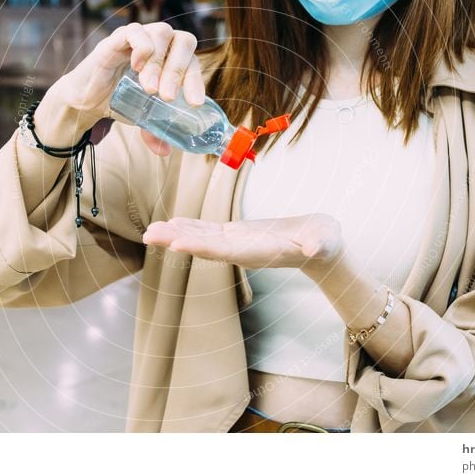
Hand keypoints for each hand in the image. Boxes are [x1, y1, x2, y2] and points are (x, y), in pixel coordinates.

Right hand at [41, 22, 205, 153]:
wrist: (85, 100)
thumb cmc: (118, 101)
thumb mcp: (142, 117)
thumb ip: (155, 131)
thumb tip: (166, 151)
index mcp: (170, 60)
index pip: (193, 62)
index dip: (196, 80)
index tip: (194, 104)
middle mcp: (158, 45)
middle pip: (183, 41)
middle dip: (178, 71)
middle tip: (166, 97)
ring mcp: (138, 39)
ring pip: (162, 33)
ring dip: (159, 63)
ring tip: (149, 90)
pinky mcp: (116, 39)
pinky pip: (135, 30)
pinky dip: (142, 46)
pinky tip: (136, 68)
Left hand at [141, 214, 342, 269]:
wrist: (322, 247)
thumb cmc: (324, 242)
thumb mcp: (325, 241)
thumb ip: (320, 244)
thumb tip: (316, 248)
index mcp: (258, 252)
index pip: (224, 251)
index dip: (200, 247)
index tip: (177, 245)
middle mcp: (242, 251)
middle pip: (204, 246)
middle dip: (176, 241)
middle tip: (149, 236)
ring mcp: (238, 243)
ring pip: (201, 238)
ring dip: (176, 234)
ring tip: (151, 231)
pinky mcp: (238, 234)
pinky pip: (209, 231)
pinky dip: (190, 226)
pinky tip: (173, 223)